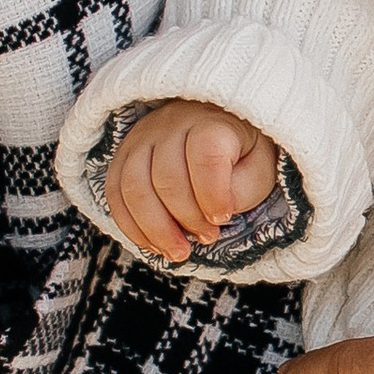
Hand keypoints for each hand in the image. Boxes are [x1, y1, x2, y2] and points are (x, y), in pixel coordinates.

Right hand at [106, 100, 278, 259]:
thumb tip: (214, 212)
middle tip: (207, 237)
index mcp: (212, 122)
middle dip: (186, 218)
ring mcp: (142, 138)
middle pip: (166, 177)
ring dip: (155, 229)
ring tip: (178, 251)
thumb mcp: (259, 169)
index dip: (212, 194)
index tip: (223, 217)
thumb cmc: (241, 155)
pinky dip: (131, 226)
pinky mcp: (123, 156)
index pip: (206, 154)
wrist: (215, 128)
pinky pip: (114, 193)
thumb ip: (244, 189)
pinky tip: (154, 244)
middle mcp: (171, 123)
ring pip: (132, 187)